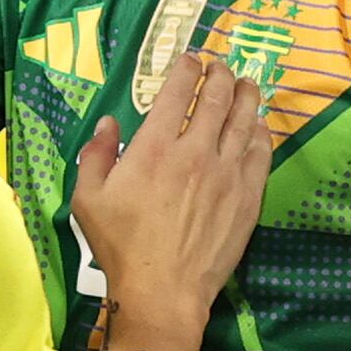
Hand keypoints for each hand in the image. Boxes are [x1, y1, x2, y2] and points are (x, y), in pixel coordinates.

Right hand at [71, 53, 268, 324]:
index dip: (187, 69)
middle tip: (221, 67)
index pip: (178, 91)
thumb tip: (110, 124)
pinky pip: (261, 153)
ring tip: (247, 84)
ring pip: (245, 120)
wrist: (163, 290)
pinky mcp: (247, 197)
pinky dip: (260, 132)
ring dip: (247, 96)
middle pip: (218, 98)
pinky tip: (258, 126)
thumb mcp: (88, 199)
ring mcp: (227, 173)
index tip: (190, 60)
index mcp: (155, 147)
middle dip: (221, 75)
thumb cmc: (121, 246)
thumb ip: (97, 155)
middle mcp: (196, 151)